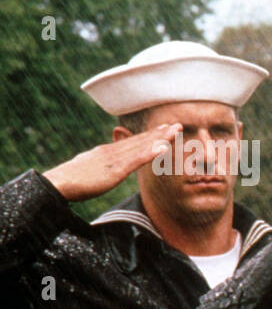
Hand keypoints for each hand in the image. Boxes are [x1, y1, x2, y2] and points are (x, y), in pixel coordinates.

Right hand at [44, 123, 181, 201]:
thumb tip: (105, 165)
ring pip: (141, 146)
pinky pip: (136, 160)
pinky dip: (150, 153)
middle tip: (177, 125)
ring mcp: (114, 159)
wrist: (57, 183)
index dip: (149, 136)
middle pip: (140, 141)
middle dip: (160, 133)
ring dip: (160, 138)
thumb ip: (99, 164)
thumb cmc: (70, 181)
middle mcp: (112, 152)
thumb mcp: (88, 168)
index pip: (131, 142)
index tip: (163, 129)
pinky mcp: (115, 170)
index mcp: (106, 153)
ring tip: (175, 131)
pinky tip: (163, 148)